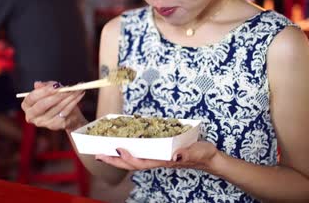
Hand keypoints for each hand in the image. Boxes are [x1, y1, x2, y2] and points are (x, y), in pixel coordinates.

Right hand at [21, 81, 86, 130]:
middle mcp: (31, 116)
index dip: (44, 91)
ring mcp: (42, 122)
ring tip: (77, 89)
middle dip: (56, 95)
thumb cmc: (57, 100)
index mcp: (27, 105)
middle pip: (42, 105)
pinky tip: (79, 95)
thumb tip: (37, 84)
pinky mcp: (54, 125)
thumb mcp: (51, 90)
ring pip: (56, 107)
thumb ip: (45, 86)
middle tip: (67, 88)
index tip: (56, 86)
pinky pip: (65, 112)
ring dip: (68, 96)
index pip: (32, 97)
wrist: (69, 115)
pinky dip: (73, 102)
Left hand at [95, 141, 220, 172]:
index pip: (142, 162)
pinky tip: (123, 145)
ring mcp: (158, 158)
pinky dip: (129, 150)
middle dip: (115, 160)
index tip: (117, 148)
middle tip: (98, 154)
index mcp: (164, 161)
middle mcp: (158, 160)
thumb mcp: (197, 152)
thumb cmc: (203, 155)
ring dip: (118, 157)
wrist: (210, 159)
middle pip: (132, 163)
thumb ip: (187, 154)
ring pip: (134, 159)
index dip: (129, 157)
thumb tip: (175, 156)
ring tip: (104, 151)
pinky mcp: (160, 153)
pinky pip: (141, 153)